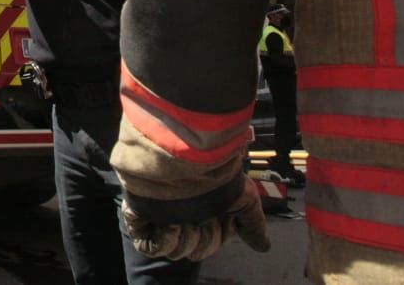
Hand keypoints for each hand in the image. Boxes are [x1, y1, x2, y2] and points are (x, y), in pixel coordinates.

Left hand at [121, 176, 269, 260]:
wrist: (184, 154)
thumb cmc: (215, 170)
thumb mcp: (244, 197)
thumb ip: (252, 223)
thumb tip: (263, 246)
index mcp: (204, 208)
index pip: (213, 240)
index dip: (219, 236)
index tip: (223, 219)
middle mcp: (183, 211)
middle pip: (195, 249)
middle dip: (204, 240)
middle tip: (203, 220)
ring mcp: (160, 213)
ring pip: (174, 250)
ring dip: (184, 241)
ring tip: (185, 222)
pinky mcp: (140, 214)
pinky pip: (149, 246)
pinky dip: (163, 242)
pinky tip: (170, 225)